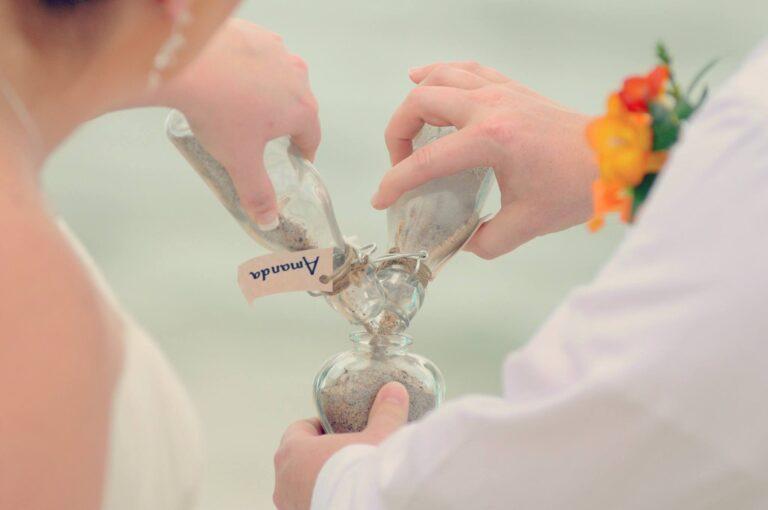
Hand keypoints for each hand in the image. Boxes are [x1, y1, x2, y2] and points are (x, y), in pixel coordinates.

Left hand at [159, 19, 319, 228]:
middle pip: (296, 106)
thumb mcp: (239, 160)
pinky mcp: (253, 32)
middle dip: (281, 122)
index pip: (311, 137)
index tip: (294, 158)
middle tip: (260, 136)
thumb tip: (268, 220)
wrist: (185, 62)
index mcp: (302, 109)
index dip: (303, 153)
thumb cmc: (218, 110)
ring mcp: (276, 50)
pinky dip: (246, 69)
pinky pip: (256, 56)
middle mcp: (296, 76)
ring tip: (238, 105)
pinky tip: (226, 79)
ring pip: (277, 78)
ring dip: (265, 92)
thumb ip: (256, 193)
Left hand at [273, 382, 408, 509]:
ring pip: (299, 488)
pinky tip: (344, 498)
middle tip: (344, 454)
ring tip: (345, 480)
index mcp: (293, 452)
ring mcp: (291, 506)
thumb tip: (394, 391)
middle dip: (318, 456)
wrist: (367, 508)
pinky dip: (323, 500)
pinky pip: (309, 505)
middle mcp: (284, 482)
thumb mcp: (379, 435)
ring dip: (318, 482)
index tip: (334, 427)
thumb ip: (385, 413)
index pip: (298, 430)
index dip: (318, 427)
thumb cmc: (362, 472)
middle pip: (297, 461)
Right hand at [373, 61, 597, 258]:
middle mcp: (490, 107)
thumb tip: (461, 243)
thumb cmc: (575, 188)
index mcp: (491, 141)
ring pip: (440, 76)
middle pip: (421, 102)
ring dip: (416, 99)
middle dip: (397, 132)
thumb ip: (486, 240)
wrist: (615, 159)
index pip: (426, 161)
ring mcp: (501, 92)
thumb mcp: (526, 224)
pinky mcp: (512, 88)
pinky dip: (441, 73)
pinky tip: (426, 77)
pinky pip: (466, 69)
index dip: (395, 183)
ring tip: (407, 126)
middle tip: (400, 164)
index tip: (381, 199)